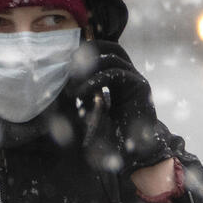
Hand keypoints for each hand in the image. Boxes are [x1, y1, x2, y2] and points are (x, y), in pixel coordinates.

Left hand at [66, 40, 171, 171]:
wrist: (136, 155)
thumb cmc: (113, 139)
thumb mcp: (92, 115)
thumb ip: (83, 100)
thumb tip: (62, 89)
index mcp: (120, 81)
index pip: (107, 54)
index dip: (89, 51)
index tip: (67, 59)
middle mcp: (130, 77)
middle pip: (113, 47)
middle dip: (91, 48)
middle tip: (70, 59)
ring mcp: (137, 80)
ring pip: (114, 57)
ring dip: (90, 66)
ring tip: (72, 83)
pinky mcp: (140, 88)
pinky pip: (116, 74)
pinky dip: (96, 79)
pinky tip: (81, 92)